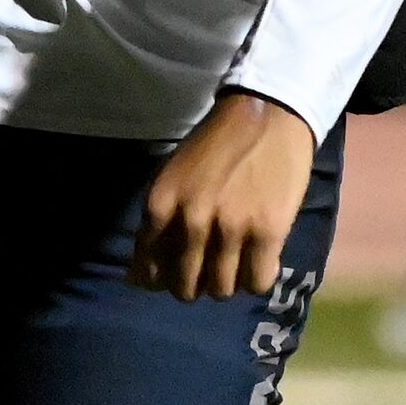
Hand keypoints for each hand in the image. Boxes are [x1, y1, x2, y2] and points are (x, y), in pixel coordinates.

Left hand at [130, 91, 315, 300]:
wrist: (267, 114)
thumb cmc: (216, 144)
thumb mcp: (173, 177)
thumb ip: (159, 224)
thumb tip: (137, 280)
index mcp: (161, 204)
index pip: (149, 270)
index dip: (162, 280)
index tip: (175, 275)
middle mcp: (191, 221)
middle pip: (186, 287)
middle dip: (195, 284)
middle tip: (209, 268)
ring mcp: (231, 229)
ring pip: (222, 290)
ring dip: (228, 282)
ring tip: (236, 261)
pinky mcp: (268, 233)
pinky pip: (257, 282)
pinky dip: (257, 278)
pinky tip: (259, 258)